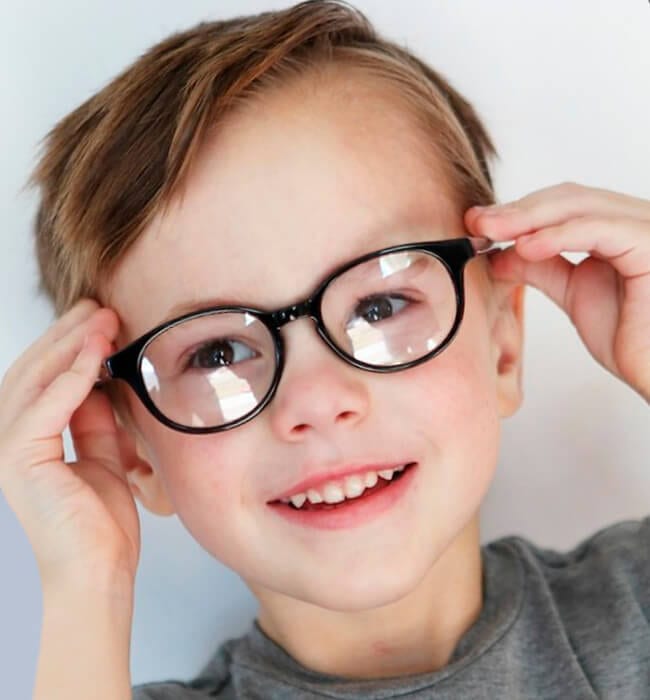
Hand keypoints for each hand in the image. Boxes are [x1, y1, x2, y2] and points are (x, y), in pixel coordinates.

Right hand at [0, 299, 141, 593]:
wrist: (96, 576)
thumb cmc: (97, 527)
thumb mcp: (100, 460)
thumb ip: (94, 423)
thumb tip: (99, 384)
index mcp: (25, 443)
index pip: (42, 383)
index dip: (69, 349)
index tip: (100, 324)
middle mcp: (6, 442)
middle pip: (32, 373)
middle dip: (67, 336)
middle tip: (99, 307)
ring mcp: (5, 450)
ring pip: (35, 381)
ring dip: (71, 345)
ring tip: (102, 317)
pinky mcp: (17, 460)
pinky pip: (48, 406)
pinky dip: (74, 376)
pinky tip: (97, 352)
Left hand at [464, 182, 649, 402]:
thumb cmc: (636, 340)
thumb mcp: (575, 294)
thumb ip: (543, 268)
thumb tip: (499, 255)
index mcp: (619, 228)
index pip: (563, 204)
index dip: (518, 211)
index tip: (478, 223)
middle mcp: (635, 220)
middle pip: (568, 198)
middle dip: (516, 210)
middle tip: (476, 222)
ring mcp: (646, 228)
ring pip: (580, 206)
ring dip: (527, 218)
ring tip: (490, 231)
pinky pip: (600, 229)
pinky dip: (558, 236)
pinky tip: (526, 246)